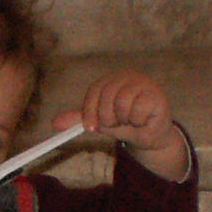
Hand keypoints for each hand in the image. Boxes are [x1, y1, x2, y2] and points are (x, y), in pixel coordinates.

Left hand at [58, 69, 189, 180]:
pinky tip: (143, 120)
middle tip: (116, 124)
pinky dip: (137, 121)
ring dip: (124, 120)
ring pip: (122, 103)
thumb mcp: (100, 121)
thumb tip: (55, 123)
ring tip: (131, 121)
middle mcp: (127, 76)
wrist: (150, 135)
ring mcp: (144, 83)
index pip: (95, 90)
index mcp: (112, 79)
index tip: (90, 128)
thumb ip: (80, 119)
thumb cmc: (126, 124)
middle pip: (107, 96)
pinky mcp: (156, 95)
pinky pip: (137, 110)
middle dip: (108, 118)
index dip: (90, 110)